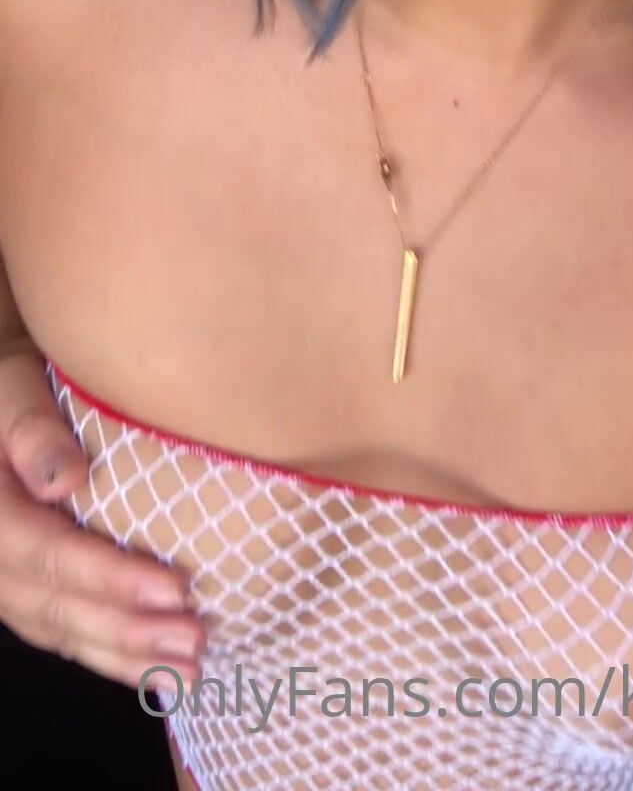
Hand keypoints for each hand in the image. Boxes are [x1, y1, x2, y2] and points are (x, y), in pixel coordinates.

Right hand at [0, 334, 205, 689]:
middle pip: (57, 606)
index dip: (111, 578)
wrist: (0, 398)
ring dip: (125, 655)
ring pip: (61, 630)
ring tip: (188, 670)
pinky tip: (151, 672)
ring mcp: (4, 580)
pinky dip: (106, 654)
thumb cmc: (12, 378)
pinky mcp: (22, 587)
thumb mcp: (12, 383)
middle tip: (196, 641)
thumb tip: (66, 479)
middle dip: (129, 630)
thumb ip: (31, 428)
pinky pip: (59, 631)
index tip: (175, 589)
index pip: (49, 555)